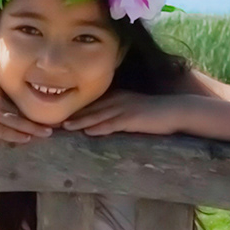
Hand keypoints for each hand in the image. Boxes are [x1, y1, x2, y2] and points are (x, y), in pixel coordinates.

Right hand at [0, 85, 51, 142]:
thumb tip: (7, 118)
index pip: (19, 102)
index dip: (35, 110)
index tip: (51, 113)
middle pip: (22, 111)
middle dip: (39, 118)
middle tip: (58, 124)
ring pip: (17, 122)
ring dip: (33, 129)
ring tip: (48, 133)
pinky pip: (4, 131)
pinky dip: (17, 136)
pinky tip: (27, 139)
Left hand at [62, 91, 181, 135]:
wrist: (176, 111)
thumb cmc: (154, 114)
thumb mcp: (132, 112)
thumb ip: (116, 116)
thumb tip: (99, 126)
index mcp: (116, 97)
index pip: (92, 104)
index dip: (75, 110)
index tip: (59, 116)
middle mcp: (118, 100)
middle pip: (91, 108)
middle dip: (73, 115)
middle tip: (54, 121)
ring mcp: (125, 108)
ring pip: (98, 115)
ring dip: (81, 121)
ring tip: (66, 127)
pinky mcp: (133, 118)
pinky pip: (113, 123)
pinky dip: (100, 127)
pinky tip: (89, 132)